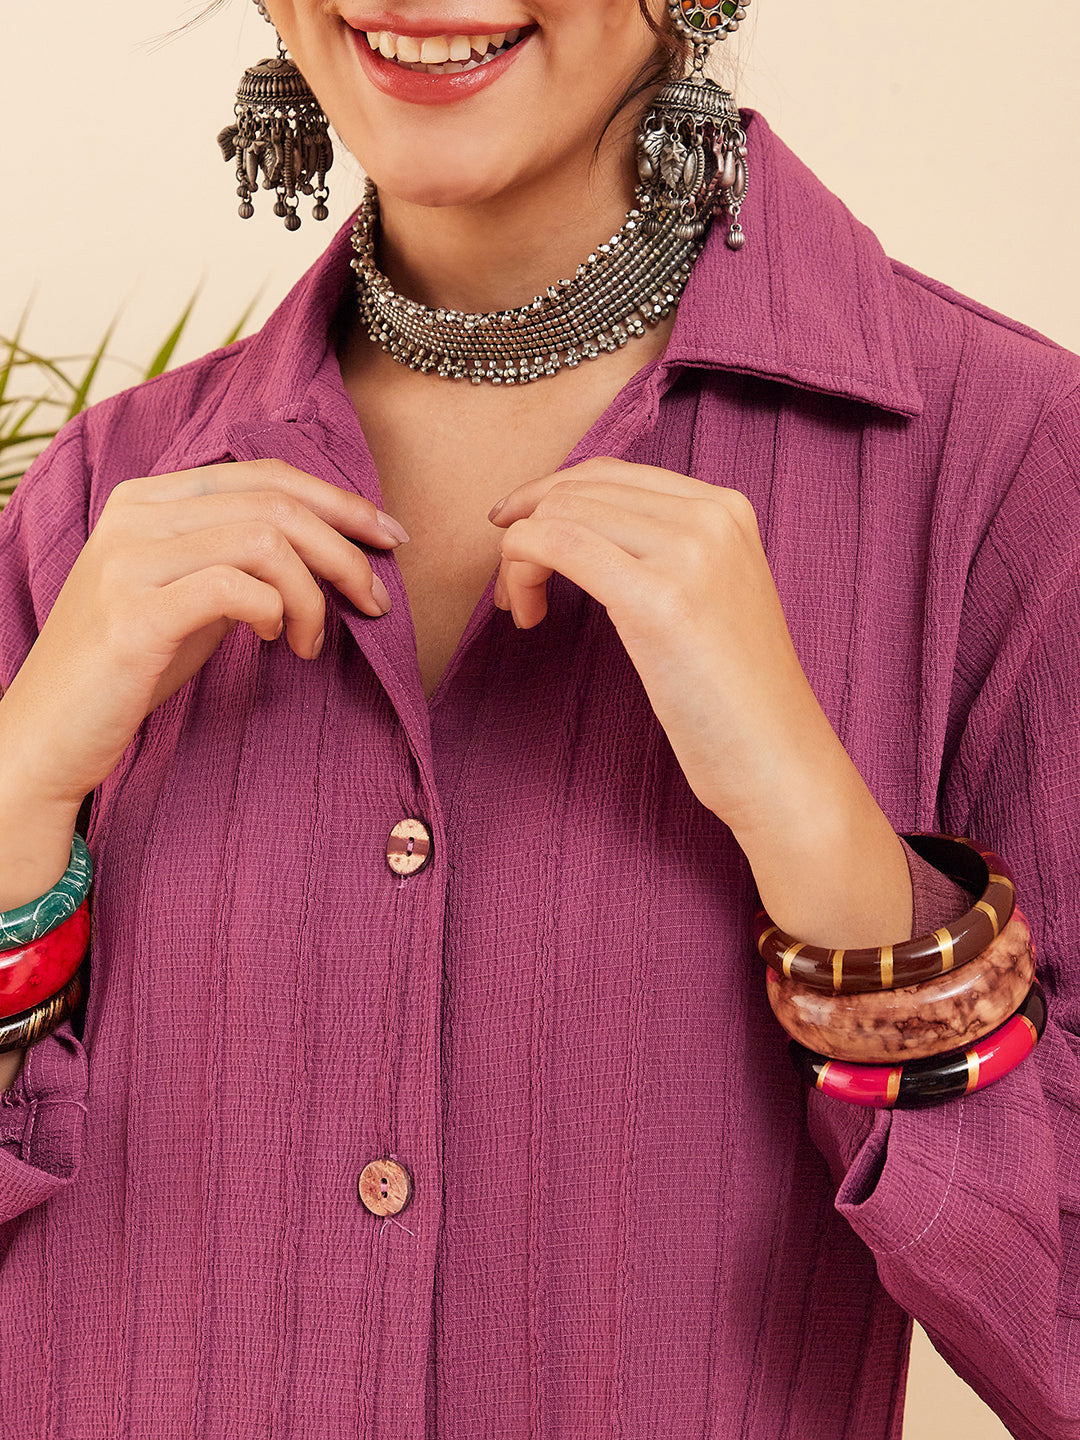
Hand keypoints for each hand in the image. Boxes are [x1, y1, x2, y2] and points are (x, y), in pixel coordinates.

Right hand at [0, 459, 406, 808]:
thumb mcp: (189, 597)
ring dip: (315, 593)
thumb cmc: (127, 670)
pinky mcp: (134, 614)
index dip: (339, 500)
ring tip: (313, 641)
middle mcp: (134, 514)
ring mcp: (129, 560)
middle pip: (275, 501)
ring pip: (265, 540)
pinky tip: (276, 642)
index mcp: (147, 498)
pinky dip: (277, 612)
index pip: (265, 473)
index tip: (389, 539)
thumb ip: (239, 562)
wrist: (47, 736)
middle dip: (346, 549)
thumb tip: (329, 552)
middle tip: (377, 600)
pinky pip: (237, 588)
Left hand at [489, 458, 911, 945]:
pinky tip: (527, 616)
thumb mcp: (710, 598)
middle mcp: (710, 516)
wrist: (780, 762)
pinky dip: (520, 572)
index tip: (517, 539)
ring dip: (517, 558)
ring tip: (519, 607)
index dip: (546, 500)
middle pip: (577, 488)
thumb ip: (663, 552)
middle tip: (511, 589)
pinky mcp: (659, 600)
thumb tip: (575, 529)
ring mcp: (689, 553)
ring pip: (558, 513)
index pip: (608, 473)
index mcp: (725, 508)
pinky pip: (557, 546)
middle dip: (524, 529)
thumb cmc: (736, 698)